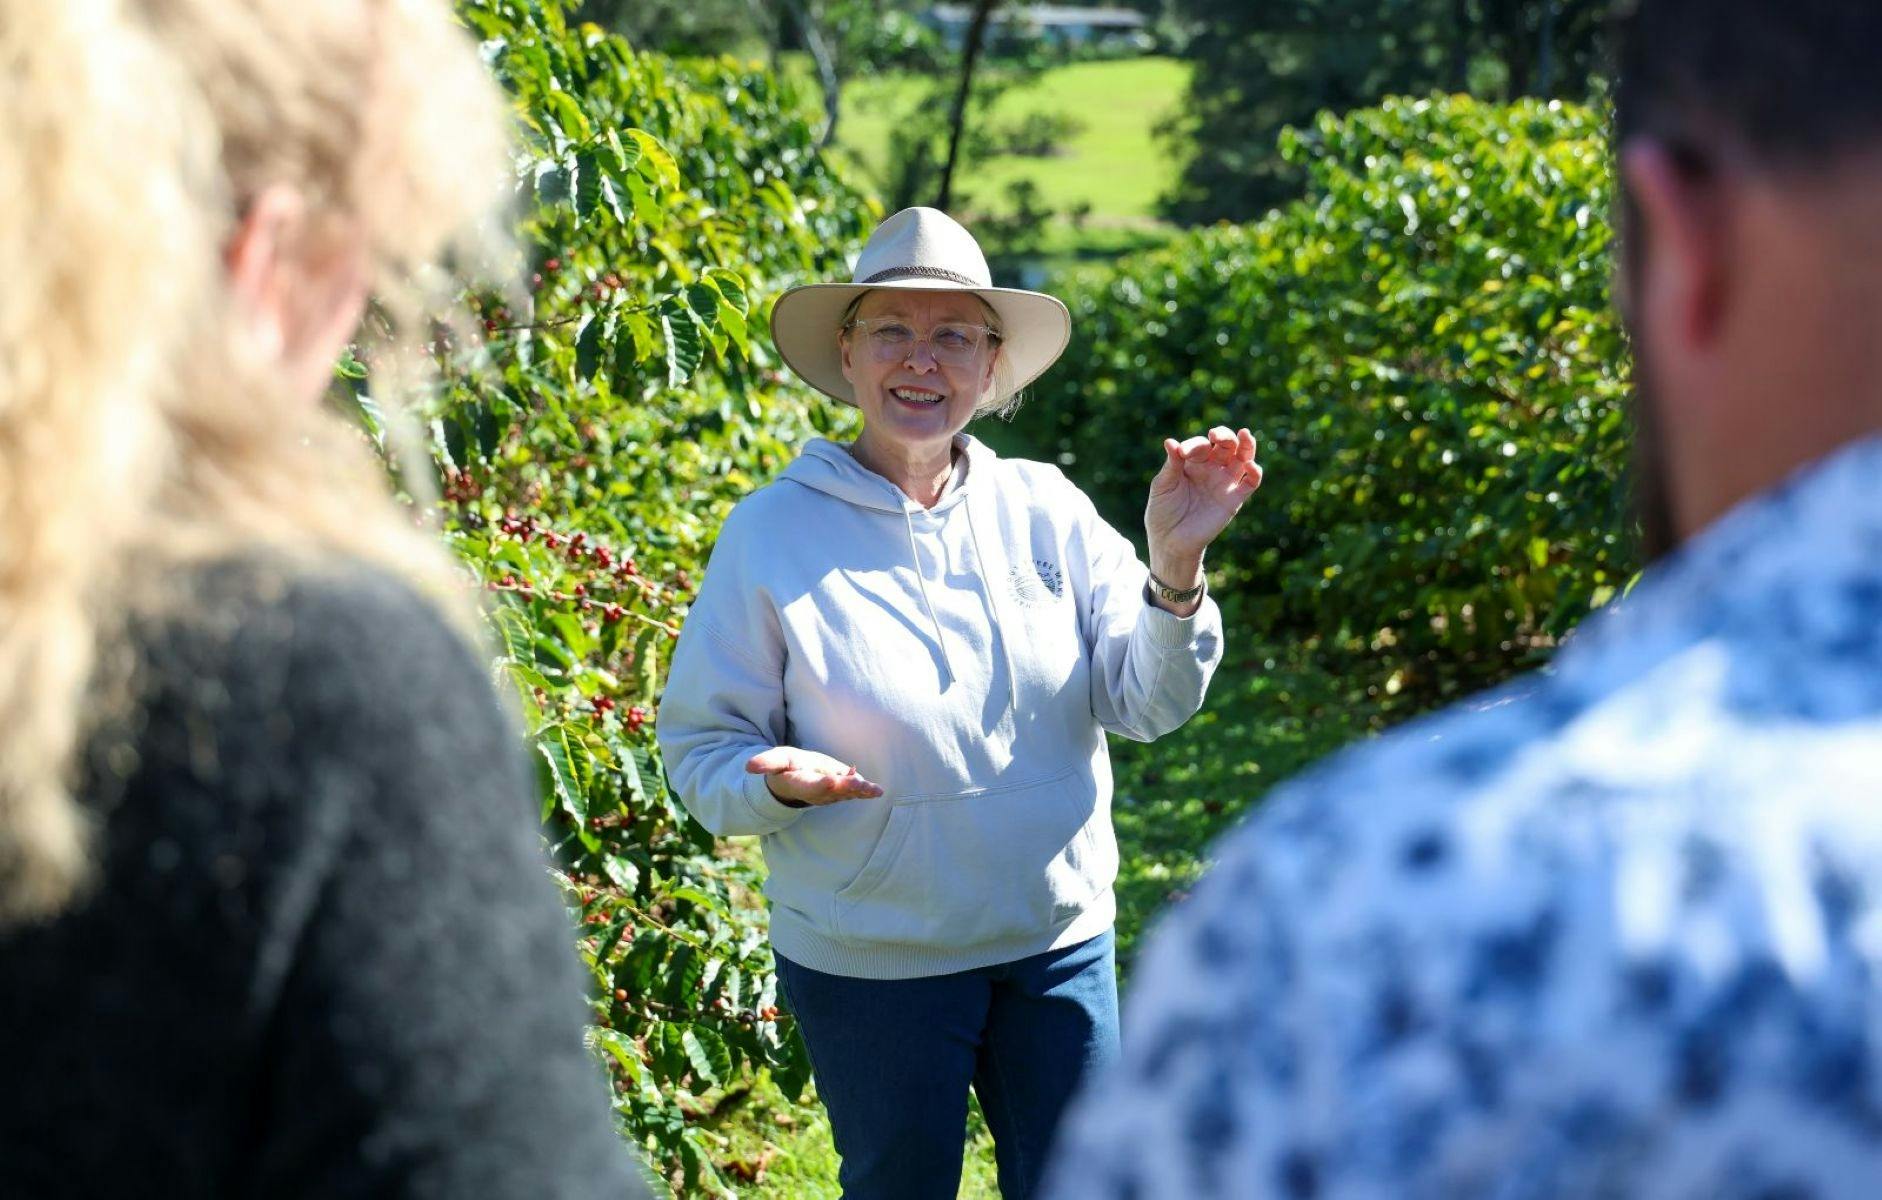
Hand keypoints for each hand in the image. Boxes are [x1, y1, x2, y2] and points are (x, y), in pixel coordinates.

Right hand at [745, 746, 883, 806]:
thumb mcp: (774, 760)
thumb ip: (765, 762)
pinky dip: (865, 791)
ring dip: (860, 792)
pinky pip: (854, 792)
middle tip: (860, 785)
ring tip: (873, 790)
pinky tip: (878, 791)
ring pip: (846, 793)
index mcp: (800, 783)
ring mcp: (831, 793)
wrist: (795, 780)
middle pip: (833, 791)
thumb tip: (748, 766)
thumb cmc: (785, 767)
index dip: (820, 784)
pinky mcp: (842, 790)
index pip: (810, 785)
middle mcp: (817, 791)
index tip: (830, 780)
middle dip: (846, 788)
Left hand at [1145, 426, 1263, 567]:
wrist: (1170, 541)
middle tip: (1215, 435)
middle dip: (1224, 435)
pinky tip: (1251, 465)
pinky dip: (1255, 472)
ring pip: (1242, 458)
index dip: (1193, 445)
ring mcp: (1224, 483)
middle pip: (1225, 445)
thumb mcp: (1162, 485)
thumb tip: (1170, 441)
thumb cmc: (1162, 512)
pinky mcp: (1234, 500)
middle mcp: (1211, 469)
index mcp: (1193, 462)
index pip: (1200, 445)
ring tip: (1245, 434)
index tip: (1182, 453)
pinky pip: (1251, 483)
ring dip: (1246, 445)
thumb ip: (1171, 464)